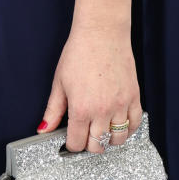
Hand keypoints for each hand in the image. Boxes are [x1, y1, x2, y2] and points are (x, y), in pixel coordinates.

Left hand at [38, 26, 141, 153]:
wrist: (101, 34)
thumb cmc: (79, 53)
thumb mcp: (59, 83)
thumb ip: (52, 110)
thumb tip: (43, 129)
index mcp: (81, 108)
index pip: (77, 143)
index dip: (71, 144)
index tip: (70, 139)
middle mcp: (103, 110)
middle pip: (98, 146)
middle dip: (89, 144)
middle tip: (84, 134)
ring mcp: (121, 105)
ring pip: (117, 139)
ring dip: (108, 138)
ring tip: (100, 128)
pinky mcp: (134, 98)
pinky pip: (135, 125)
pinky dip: (127, 129)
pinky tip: (117, 122)